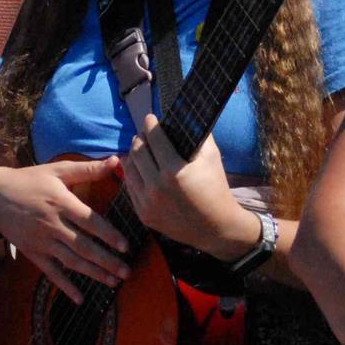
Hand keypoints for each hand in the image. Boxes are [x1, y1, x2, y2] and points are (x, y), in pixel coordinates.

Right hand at [0, 160, 131, 303]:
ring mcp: (42, 241)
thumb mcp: (57, 170)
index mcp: (61, 202)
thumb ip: (88, 169)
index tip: (125, 246)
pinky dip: (65, 286)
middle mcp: (52, 224)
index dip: (109, 235)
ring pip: (71, 261)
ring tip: (113, 282)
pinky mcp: (33, 253)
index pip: (90, 222)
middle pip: (84, 246)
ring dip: (93, 273)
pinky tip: (80, 298)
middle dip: (107, 261)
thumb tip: (116, 159)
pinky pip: (51, 272)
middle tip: (126, 272)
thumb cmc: (30, 180)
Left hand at [120, 115, 257, 262]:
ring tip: (140, 149)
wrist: (215, 227)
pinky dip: (133, 174)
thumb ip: (197, 135)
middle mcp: (156, 186)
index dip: (151, 125)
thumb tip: (184, 116)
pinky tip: (139, 168)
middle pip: (137, 151)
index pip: (154, 139)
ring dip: (133, 155)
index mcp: (174, 171)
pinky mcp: (143, 214)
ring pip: (129, 169)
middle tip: (145, 133)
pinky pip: (130, 187)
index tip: (150, 118)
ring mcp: (147, 202)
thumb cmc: (215, 188)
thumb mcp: (212, 157)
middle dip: (140, 138)